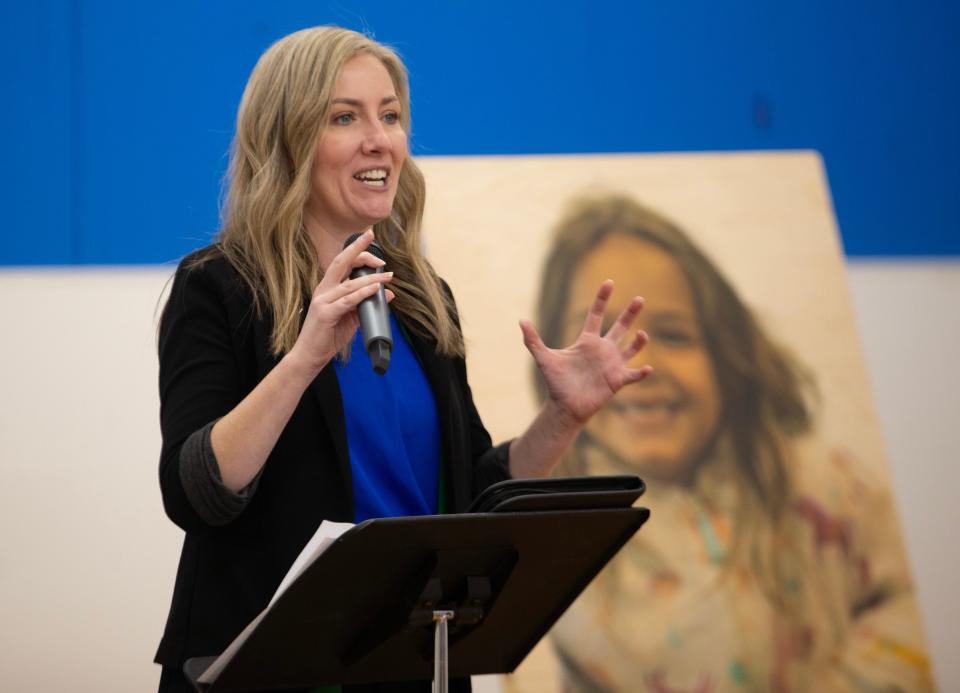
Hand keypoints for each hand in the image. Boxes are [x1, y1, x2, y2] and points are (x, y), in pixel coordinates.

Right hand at [289, 230, 393, 373]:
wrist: (309, 356)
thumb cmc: (328, 336)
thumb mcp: (351, 317)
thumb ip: (366, 304)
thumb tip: (388, 293)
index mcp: (327, 288)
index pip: (341, 263)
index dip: (356, 252)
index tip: (371, 244)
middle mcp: (323, 290)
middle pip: (340, 262)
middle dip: (357, 248)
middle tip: (371, 235)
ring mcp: (323, 301)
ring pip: (349, 283)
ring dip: (371, 278)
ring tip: (388, 276)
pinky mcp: (325, 314)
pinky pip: (347, 301)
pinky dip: (362, 293)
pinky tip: (375, 289)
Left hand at [520, 280, 651, 424]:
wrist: (564, 406)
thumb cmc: (556, 382)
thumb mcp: (544, 358)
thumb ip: (533, 340)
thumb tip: (520, 320)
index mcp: (587, 341)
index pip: (596, 315)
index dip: (602, 299)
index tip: (609, 282)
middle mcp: (603, 350)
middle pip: (619, 327)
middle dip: (630, 313)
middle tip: (640, 298)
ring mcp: (612, 364)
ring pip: (630, 349)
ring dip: (638, 342)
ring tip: (643, 334)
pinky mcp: (617, 380)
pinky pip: (633, 374)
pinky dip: (641, 372)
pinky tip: (647, 368)